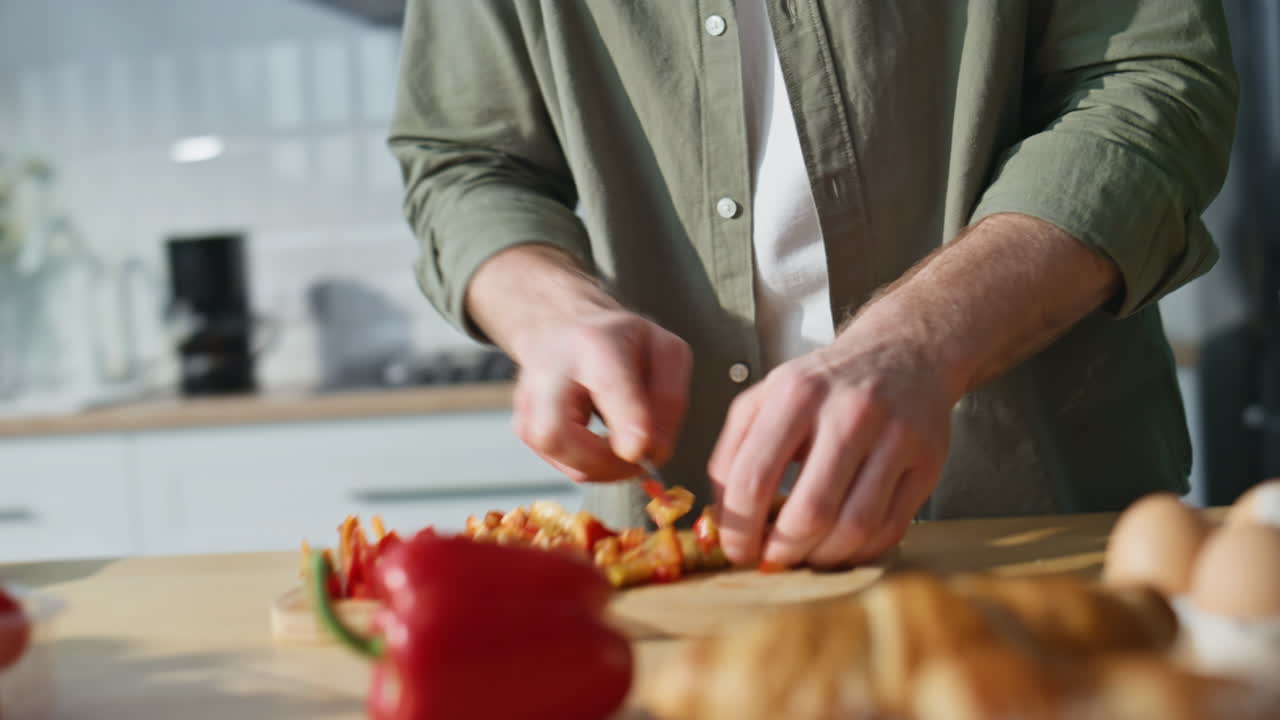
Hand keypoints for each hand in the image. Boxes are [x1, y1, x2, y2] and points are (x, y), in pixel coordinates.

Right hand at [510, 309, 691, 481]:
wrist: (568, 328)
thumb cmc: (622, 342)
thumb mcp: (665, 352)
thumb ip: (669, 400)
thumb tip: (654, 450)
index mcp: (595, 342)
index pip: (608, 385)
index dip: (625, 421)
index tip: (639, 452)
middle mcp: (551, 368)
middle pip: (554, 431)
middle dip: (599, 462)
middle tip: (636, 462)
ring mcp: (529, 397)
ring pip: (552, 454)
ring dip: (597, 469)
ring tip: (624, 455)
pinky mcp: (524, 423)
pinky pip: (555, 462)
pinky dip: (586, 467)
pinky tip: (603, 450)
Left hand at [708, 325, 954, 567]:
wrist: (904, 352)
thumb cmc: (827, 384)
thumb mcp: (768, 395)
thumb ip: (733, 449)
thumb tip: (720, 516)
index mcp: (797, 393)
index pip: (755, 477)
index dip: (739, 528)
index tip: (736, 550)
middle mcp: (849, 412)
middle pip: (810, 511)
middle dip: (782, 551)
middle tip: (772, 560)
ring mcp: (895, 437)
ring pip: (854, 526)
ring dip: (822, 557)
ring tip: (805, 554)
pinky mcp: (928, 463)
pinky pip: (891, 529)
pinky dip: (859, 551)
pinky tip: (841, 545)